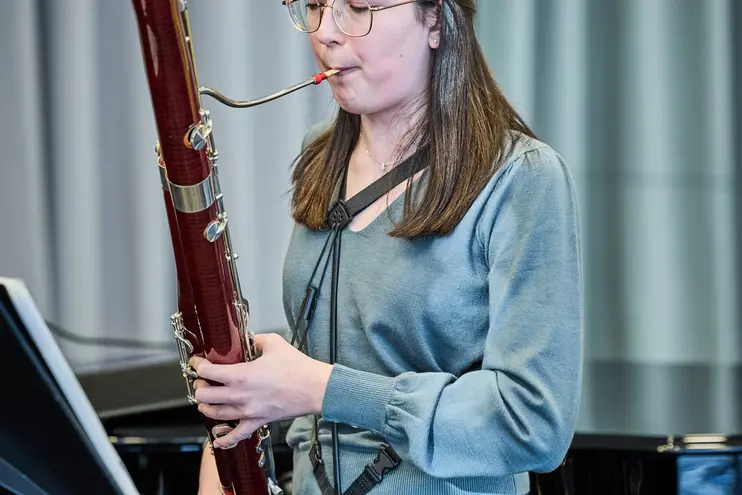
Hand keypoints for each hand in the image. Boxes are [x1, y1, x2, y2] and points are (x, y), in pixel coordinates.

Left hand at [189, 333, 332, 448]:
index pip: (208, 371)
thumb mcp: (274, 343)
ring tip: (206, 401)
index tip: (197, 363)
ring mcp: (247, 411)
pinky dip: (224, 439)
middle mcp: (239, 395)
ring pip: (215, 414)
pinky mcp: (257, 421)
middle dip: (200, 387)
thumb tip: (250, 339)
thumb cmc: (297, 368)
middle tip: (202, 381)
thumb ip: (257, 340)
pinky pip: (236, 435)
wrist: (314, 388)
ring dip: (206, 407)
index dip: (198, 365)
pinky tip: (217, 440)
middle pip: (205, 395)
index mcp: (241, 375)